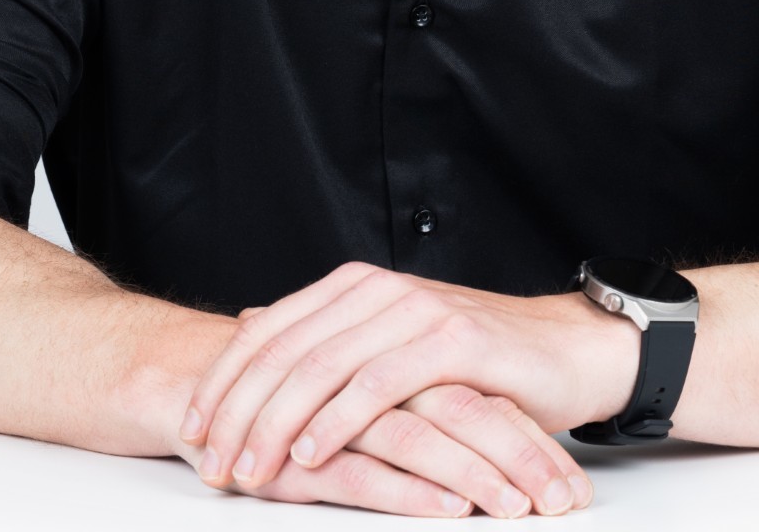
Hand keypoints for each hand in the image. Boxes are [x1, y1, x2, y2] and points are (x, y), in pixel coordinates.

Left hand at [182, 264, 635, 506]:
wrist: (567, 352)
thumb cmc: (475, 361)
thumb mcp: (389, 345)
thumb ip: (326, 339)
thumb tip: (246, 331)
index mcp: (352, 286)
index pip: (266, 331)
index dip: (221, 381)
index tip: (190, 430)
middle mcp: (375, 289)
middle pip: (283, 351)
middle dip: (237, 412)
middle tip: (211, 464)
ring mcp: (414, 309)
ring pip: (321, 368)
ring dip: (275, 425)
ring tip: (248, 471)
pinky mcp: (452, 340)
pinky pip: (378, 384)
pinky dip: (336, 422)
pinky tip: (310, 456)